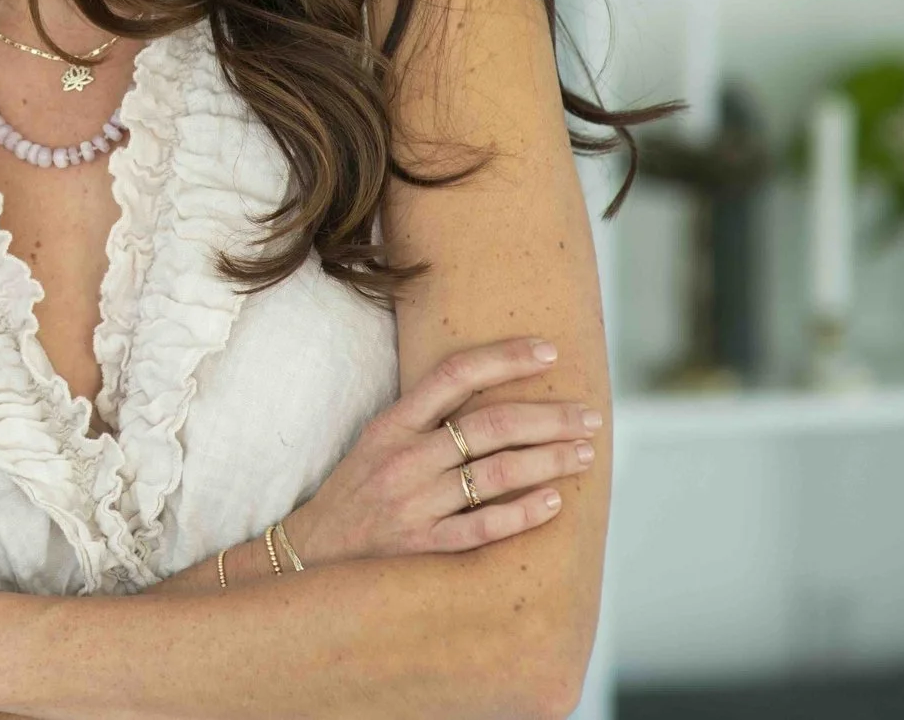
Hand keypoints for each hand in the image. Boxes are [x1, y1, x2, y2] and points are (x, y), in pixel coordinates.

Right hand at [279, 337, 601, 567]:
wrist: (314, 551)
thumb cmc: (358, 490)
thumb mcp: (378, 440)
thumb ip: (426, 417)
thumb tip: (493, 389)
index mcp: (392, 424)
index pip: (454, 374)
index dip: (504, 358)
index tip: (549, 352)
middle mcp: (405, 458)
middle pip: (490, 426)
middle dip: (549, 418)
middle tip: (589, 417)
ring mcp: (415, 503)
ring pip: (496, 474)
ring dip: (549, 461)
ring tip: (583, 455)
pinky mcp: (423, 545)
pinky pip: (484, 526)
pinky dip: (523, 513)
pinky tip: (554, 503)